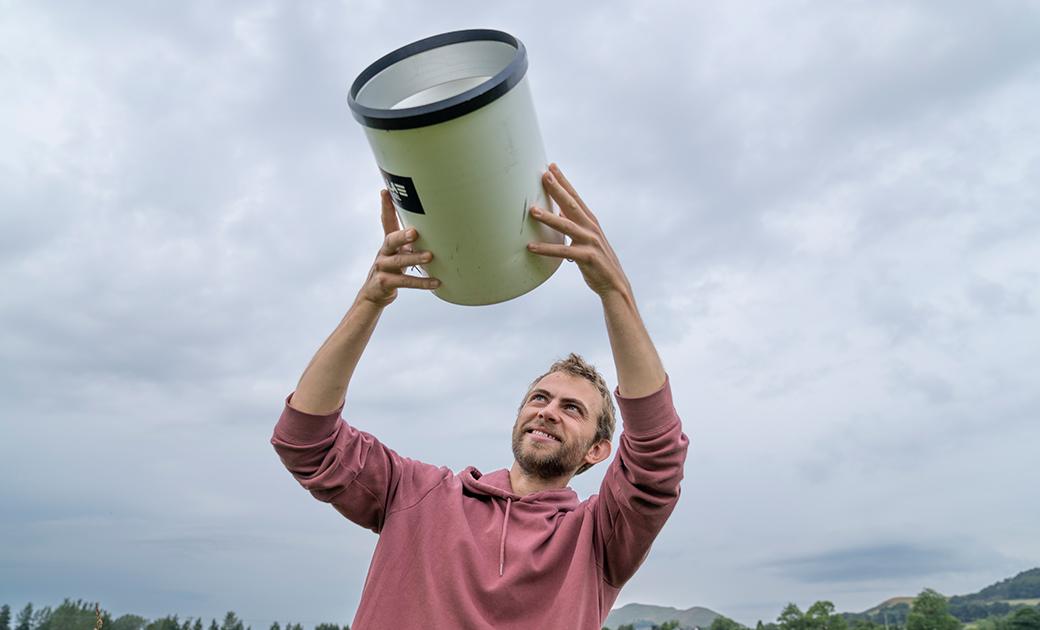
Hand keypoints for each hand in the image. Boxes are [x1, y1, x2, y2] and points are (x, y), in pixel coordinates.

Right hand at [358, 189, 440, 307]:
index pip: (386, 221)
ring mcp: (383, 267)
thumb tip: (437, 229)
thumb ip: (411, 242)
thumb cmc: (393, 269)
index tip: (386, 192)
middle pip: (391, 240)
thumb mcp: (399, 253)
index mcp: (388, 243)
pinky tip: (436, 282)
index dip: (386, 207)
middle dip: (403, 235)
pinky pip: (405, 282)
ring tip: (430, 256)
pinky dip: (422, 283)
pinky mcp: (385, 282)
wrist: (375, 294)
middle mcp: (384, 252)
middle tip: (415, 232)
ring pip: (399, 261)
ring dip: (415, 258)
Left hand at [526, 163, 631, 298]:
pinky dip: (546, 249)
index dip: (563, 181)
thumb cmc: (597, 261)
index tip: (551, 167)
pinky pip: (563, 251)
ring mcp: (590, 241)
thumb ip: (574, 224)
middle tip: (544, 175)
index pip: (575, 197)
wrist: (614, 283)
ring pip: (566, 226)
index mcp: (590, 221)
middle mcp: (591, 228)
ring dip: (549, 217)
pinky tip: (531, 247)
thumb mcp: (585, 238)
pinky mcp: (587, 257)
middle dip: (557, 189)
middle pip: (571, 204)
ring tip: (532, 210)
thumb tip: (558, 211)